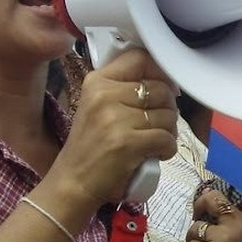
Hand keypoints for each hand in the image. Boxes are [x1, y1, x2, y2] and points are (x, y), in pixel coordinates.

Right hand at [48, 48, 178, 206]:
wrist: (72, 182)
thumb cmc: (89, 146)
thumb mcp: (97, 107)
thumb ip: (123, 90)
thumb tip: (166, 83)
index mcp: (97, 81)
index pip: (140, 59)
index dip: (160, 73)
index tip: (163, 90)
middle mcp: (104, 94)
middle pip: (160, 89)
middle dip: (168, 109)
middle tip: (158, 125)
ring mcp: (115, 118)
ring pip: (167, 115)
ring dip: (169, 132)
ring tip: (155, 142)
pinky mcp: (127, 142)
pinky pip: (166, 138)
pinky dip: (168, 149)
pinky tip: (156, 154)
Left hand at [184, 189, 241, 241]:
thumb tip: (213, 196)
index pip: (235, 196)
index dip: (221, 200)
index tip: (216, 208)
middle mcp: (241, 225)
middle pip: (211, 199)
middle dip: (200, 206)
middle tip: (198, 216)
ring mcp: (223, 238)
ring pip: (195, 228)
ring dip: (196, 240)